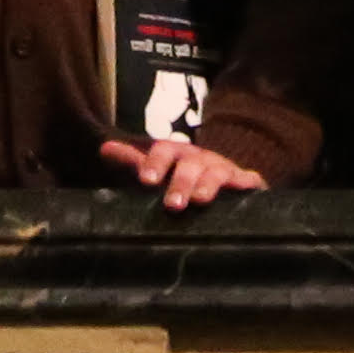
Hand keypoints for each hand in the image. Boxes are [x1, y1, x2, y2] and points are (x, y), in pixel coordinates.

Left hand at [109, 134, 270, 212]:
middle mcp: (200, 158)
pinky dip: (247, 183)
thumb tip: (104, 148)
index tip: (146, 179)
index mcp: (177, 153)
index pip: (164, 151)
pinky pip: (248, 180)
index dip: (155, 163)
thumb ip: (133, 160)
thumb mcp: (158, 167)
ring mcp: (223, 168)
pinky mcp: (245, 181)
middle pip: (190, 165)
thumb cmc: (182, 174)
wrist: (223, 171)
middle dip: (181, 182)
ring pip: (216, 173)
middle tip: (172, 204)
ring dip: (209, 185)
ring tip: (201, 200)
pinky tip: (246, 189)